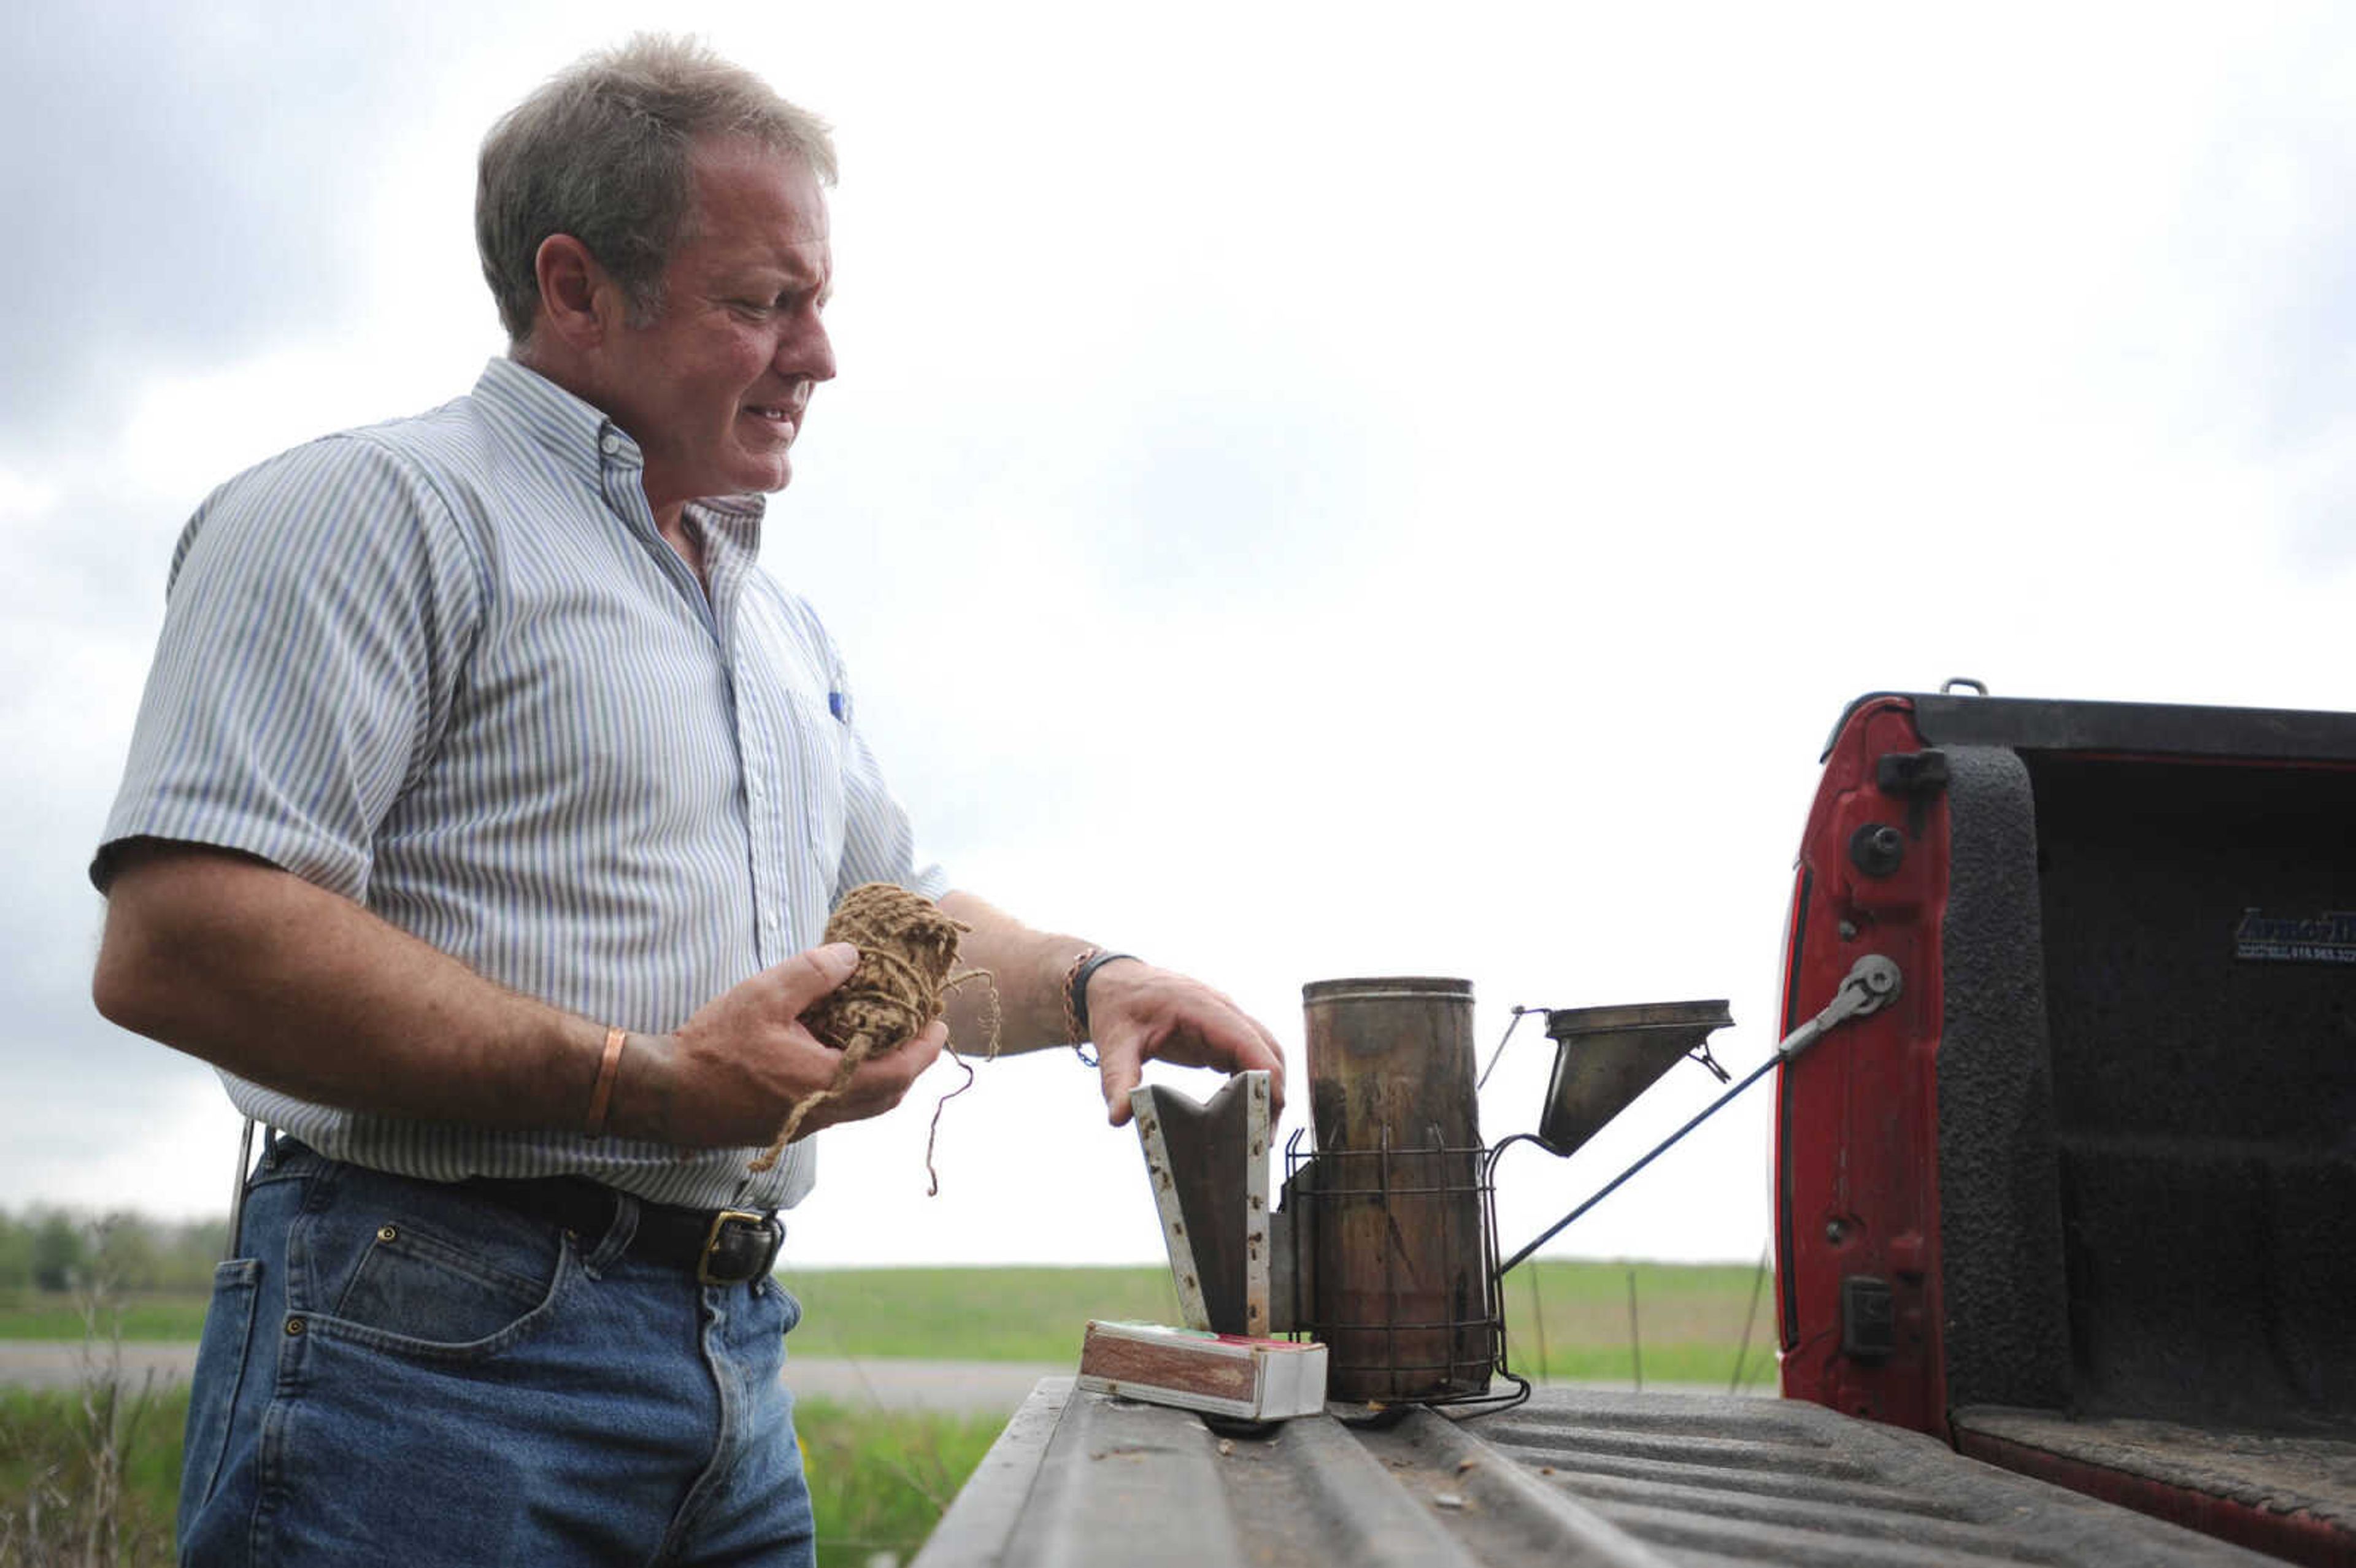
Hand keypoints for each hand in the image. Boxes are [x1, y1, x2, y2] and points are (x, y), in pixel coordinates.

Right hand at [638, 942, 947, 1145]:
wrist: (668, 1095)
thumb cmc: (713, 1047)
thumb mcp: (764, 995)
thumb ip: (812, 973)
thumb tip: (853, 957)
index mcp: (827, 1082)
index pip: (898, 1073)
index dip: (925, 1050)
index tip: (940, 1024)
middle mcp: (823, 1110)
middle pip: (889, 1096)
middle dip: (912, 1065)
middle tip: (921, 1031)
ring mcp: (805, 1122)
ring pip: (864, 1105)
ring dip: (885, 1076)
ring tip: (887, 1040)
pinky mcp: (787, 1124)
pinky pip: (839, 1106)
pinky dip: (856, 1083)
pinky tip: (842, 1056)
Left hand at [1083, 961, 1285, 1126]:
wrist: (1114, 983)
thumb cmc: (1117, 1006)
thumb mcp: (1113, 1042)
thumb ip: (1118, 1079)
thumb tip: (1120, 1117)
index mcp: (1200, 1006)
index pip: (1246, 1039)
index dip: (1266, 1072)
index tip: (1274, 1106)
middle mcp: (1220, 1009)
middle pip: (1266, 1046)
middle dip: (1274, 1087)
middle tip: (1266, 1132)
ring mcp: (1223, 1020)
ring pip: (1264, 1050)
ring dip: (1269, 1085)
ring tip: (1261, 1128)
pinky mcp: (1219, 1033)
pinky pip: (1248, 1055)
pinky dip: (1255, 1081)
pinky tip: (1247, 1110)